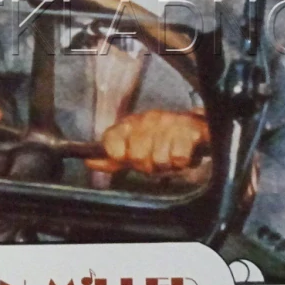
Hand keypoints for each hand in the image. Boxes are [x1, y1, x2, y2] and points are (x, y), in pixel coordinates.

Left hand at [87, 109, 208, 174]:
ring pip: (158, 160)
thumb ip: (112, 158)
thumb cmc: (161, 141)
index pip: (111, 141)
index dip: (117, 155)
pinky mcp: (190, 130)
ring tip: (170, 154)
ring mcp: (169, 122)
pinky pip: (178, 158)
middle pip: (137, 157)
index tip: (126, 158)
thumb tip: (89, 162)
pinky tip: (183, 152)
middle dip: (147, 165)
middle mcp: (148, 119)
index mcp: (131, 123)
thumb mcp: (134, 147)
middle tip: (155, 158)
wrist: (195, 128)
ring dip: (166, 165)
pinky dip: (182, 162)